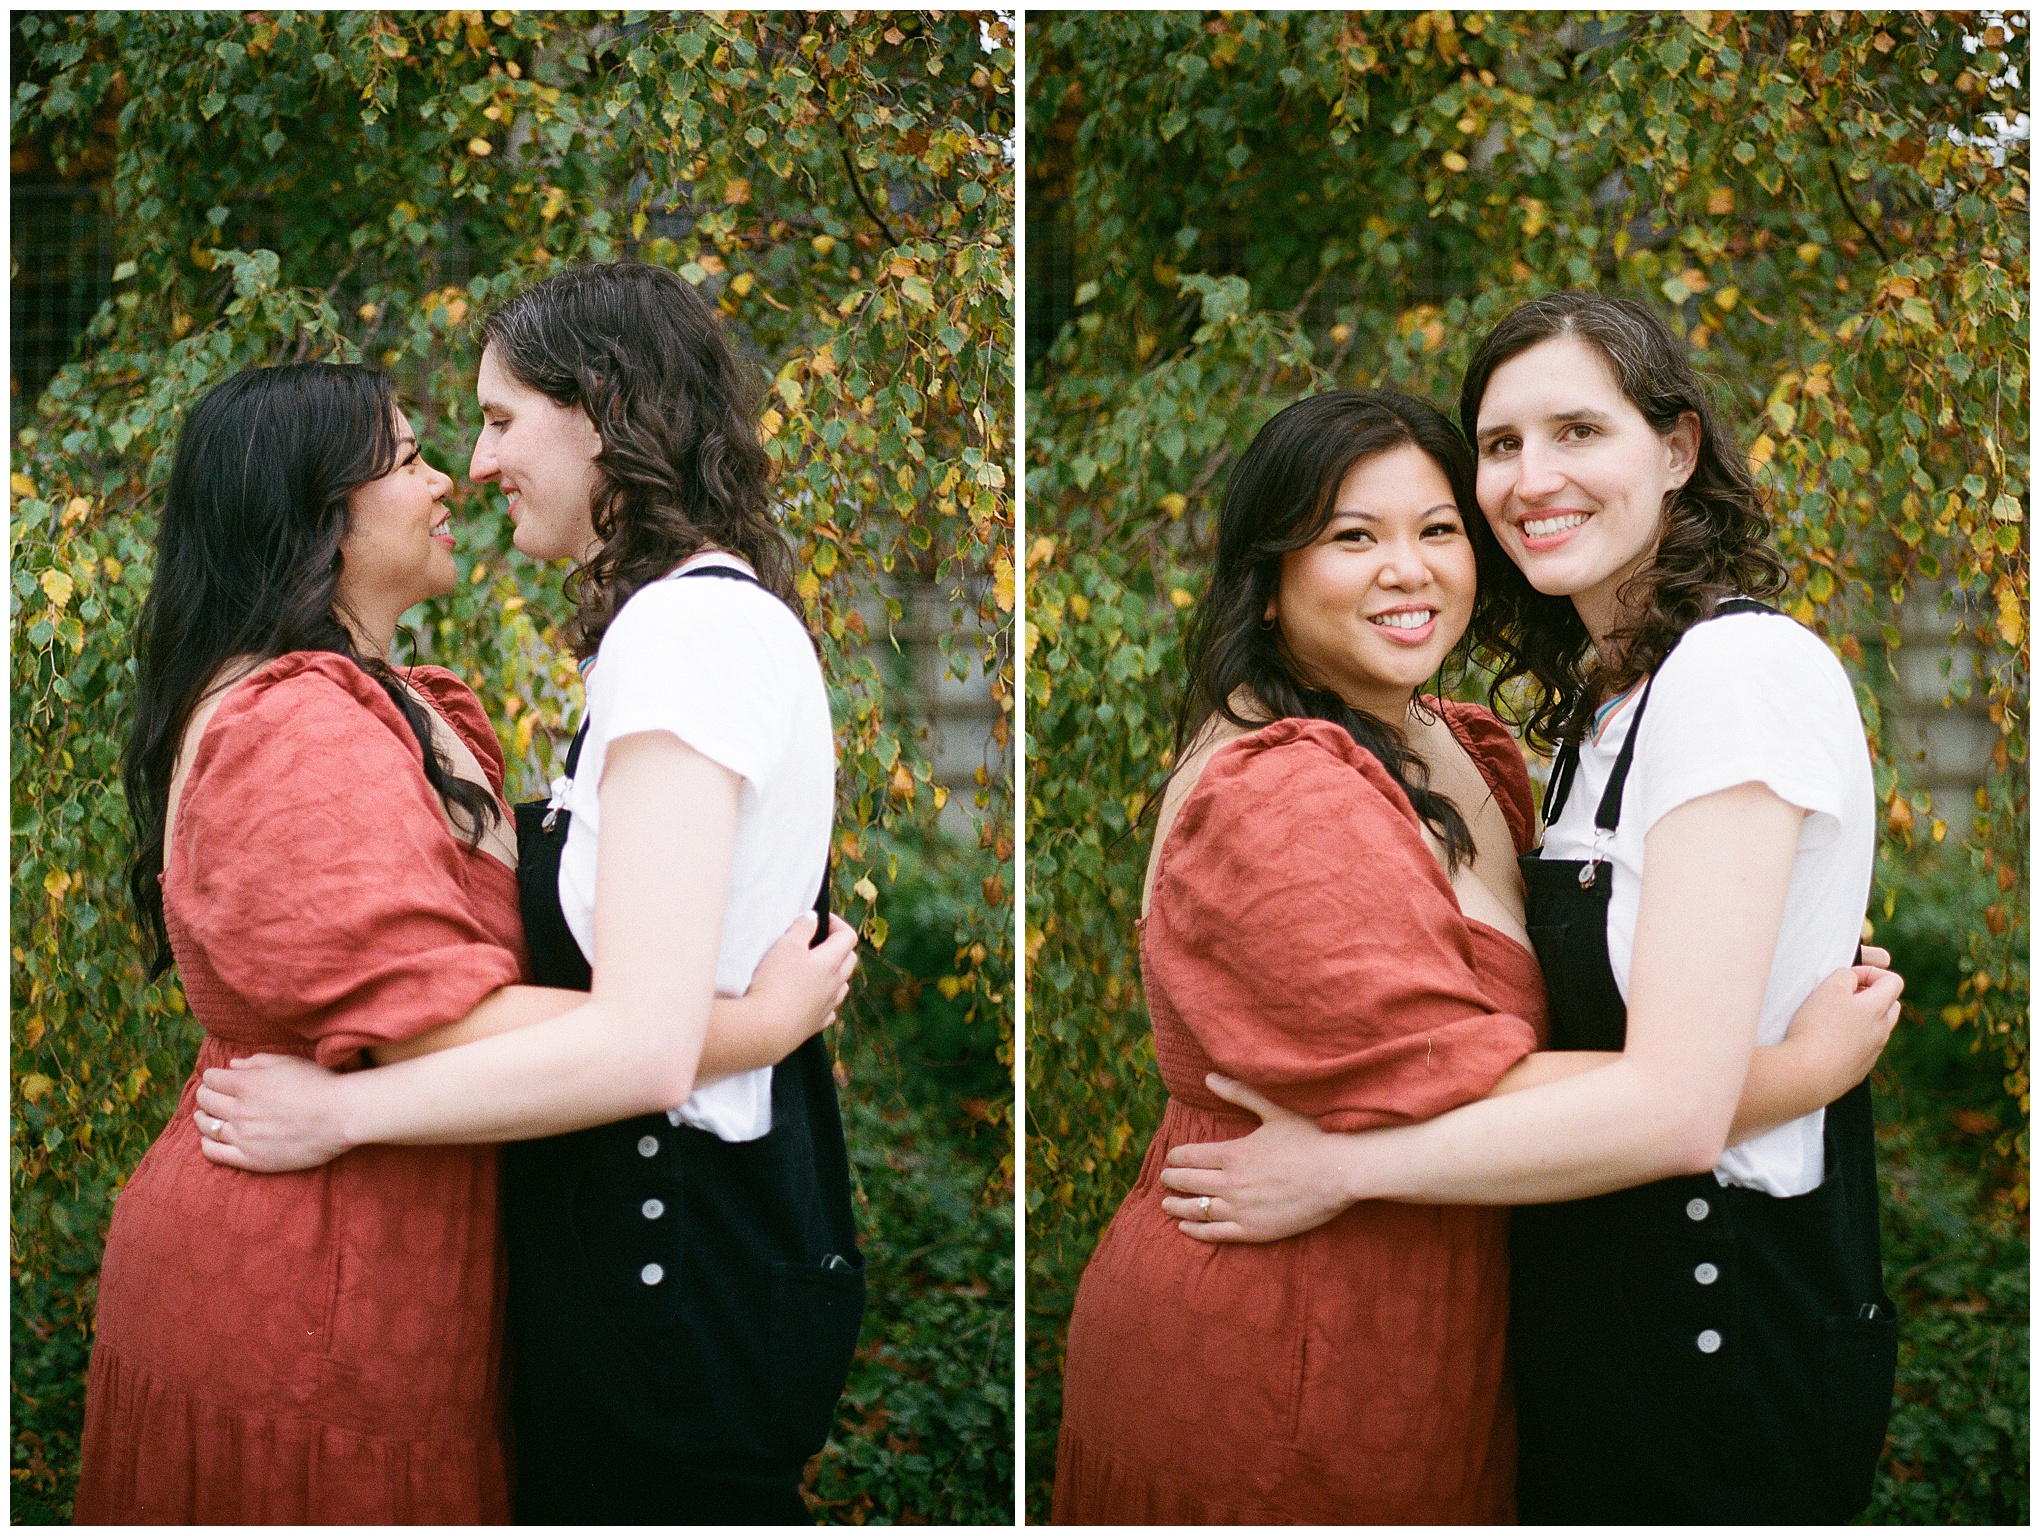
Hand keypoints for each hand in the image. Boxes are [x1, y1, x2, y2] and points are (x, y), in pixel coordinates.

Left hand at [194, 1053, 352, 1172]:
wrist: (341, 1115)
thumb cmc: (319, 1084)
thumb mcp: (288, 1062)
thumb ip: (256, 1062)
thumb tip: (232, 1065)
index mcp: (247, 1084)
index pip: (212, 1079)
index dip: (213, 1076)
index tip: (218, 1078)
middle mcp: (240, 1110)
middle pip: (206, 1100)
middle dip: (206, 1094)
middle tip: (211, 1095)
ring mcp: (243, 1136)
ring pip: (206, 1126)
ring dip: (202, 1118)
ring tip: (205, 1116)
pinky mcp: (251, 1158)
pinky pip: (215, 1152)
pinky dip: (206, 1144)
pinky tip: (209, 1139)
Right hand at [749, 911, 858, 1045]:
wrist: (766, 1029)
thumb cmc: (775, 983)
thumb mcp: (786, 946)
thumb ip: (802, 927)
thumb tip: (813, 917)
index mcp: (831, 962)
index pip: (848, 936)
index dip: (837, 923)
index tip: (820, 920)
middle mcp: (834, 985)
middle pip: (849, 961)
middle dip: (838, 947)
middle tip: (817, 942)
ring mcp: (826, 1007)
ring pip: (841, 986)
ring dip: (833, 975)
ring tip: (813, 970)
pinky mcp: (814, 1025)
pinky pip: (828, 1010)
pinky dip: (823, 1001)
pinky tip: (810, 999)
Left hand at [1157, 1073, 1356, 1243]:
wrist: (1342, 1173)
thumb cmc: (1311, 1138)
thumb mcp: (1274, 1110)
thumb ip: (1239, 1093)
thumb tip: (1209, 1077)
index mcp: (1233, 1153)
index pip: (1189, 1156)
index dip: (1176, 1157)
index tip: (1171, 1158)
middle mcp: (1231, 1182)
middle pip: (1187, 1182)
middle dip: (1171, 1179)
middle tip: (1164, 1178)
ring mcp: (1241, 1209)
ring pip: (1196, 1209)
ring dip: (1176, 1205)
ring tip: (1166, 1204)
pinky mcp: (1254, 1230)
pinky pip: (1215, 1232)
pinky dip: (1195, 1230)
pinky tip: (1185, 1227)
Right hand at [1781, 958, 1904, 1098]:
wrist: (1808, 1074)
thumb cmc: (1817, 1028)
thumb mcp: (1829, 988)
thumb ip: (1845, 975)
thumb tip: (1852, 979)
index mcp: (1878, 1009)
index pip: (1893, 981)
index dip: (1871, 973)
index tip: (1849, 977)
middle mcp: (1881, 1031)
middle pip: (1890, 1005)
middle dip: (1870, 995)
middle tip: (1844, 996)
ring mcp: (1872, 1053)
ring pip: (1876, 1028)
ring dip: (1860, 1019)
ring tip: (1831, 1018)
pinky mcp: (1858, 1069)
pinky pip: (1862, 1048)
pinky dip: (1849, 1040)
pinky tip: (1825, 1042)